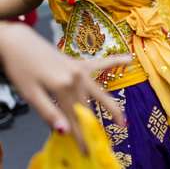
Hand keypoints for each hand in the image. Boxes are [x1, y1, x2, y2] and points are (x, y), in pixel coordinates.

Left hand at [0, 24, 129, 153]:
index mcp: (63, 85)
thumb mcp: (30, 93)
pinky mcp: (79, 62)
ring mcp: (80, 69)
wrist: (18, 42)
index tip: (85, 150)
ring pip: (97, 92)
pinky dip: (115, 61)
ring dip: (110, 107)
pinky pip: (100, 63)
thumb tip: (63, 130)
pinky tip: (129, 59)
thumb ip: (48, 111)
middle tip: (102, 144)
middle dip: (93, 127)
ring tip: (124, 121)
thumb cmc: (20, 67)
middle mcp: (76, 77)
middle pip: (87, 107)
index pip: (72, 117)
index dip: (79, 135)